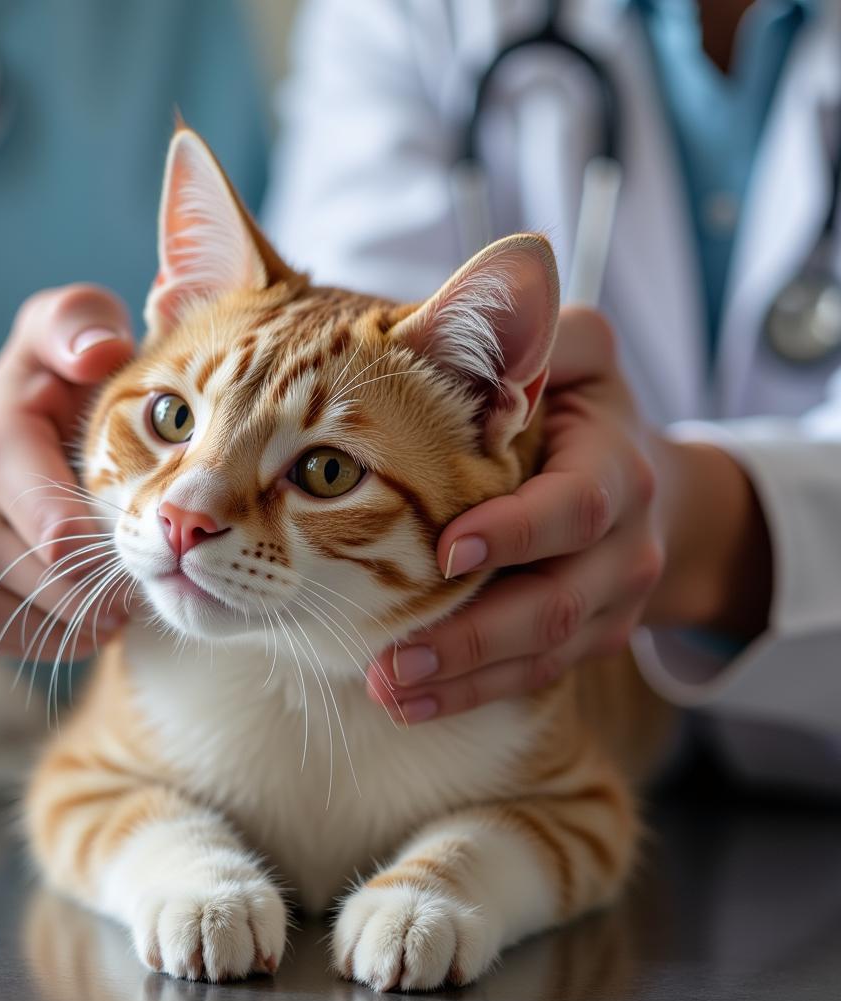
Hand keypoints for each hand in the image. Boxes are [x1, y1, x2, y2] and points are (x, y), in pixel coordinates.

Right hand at [0, 285, 134, 658]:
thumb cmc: (31, 398)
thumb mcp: (48, 338)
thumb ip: (76, 322)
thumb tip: (103, 349)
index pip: (66, 532)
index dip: (129, 536)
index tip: (168, 517)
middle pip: (71, 581)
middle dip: (127, 568)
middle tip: (162, 545)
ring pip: (66, 619)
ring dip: (112, 599)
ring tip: (133, 563)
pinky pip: (52, 643)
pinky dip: (89, 624)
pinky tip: (101, 588)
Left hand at [366, 307, 663, 720]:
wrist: (643, 485)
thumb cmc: (583, 412)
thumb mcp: (578, 358)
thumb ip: (542, 332)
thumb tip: (509, 273)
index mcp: (613, 465)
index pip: (574, 504)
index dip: (516, 528)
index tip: (445, 551)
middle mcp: (621, 541)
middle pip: (558, 601)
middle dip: (475, 634)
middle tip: (389, 660)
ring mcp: (609, 599)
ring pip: (542, 651)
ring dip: (461, 675)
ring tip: (385, 690)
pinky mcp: (588, 638)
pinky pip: (532, 676)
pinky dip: (471, 690)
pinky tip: (408, 700)